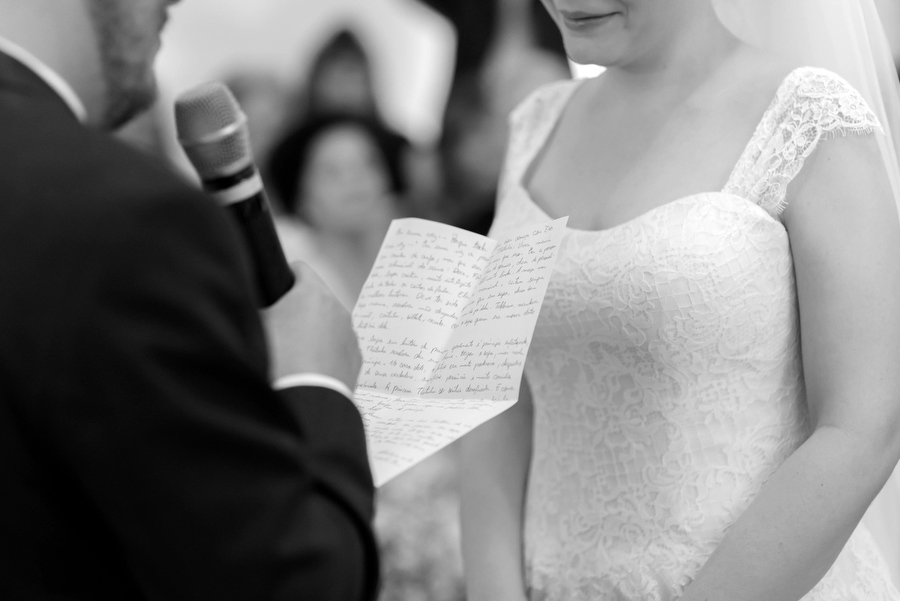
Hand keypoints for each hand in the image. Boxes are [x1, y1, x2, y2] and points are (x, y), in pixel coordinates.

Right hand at [263, 262, 361, 391]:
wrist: (305, 402)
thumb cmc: (277, 359)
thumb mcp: (256, 326)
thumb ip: (258, 307)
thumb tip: (259, 305)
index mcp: (313, 293)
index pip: (299, 269)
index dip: (282, 277)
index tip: (273, 291)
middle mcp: (338, 309)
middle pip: (316, 297)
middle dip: (299, 307)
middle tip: (279, 326)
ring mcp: (350, 335)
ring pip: (329, 323)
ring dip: (314, 330)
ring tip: (294, 352)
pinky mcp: (355, 359)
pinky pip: (338, 347)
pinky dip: (326, 352)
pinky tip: (309, 368)